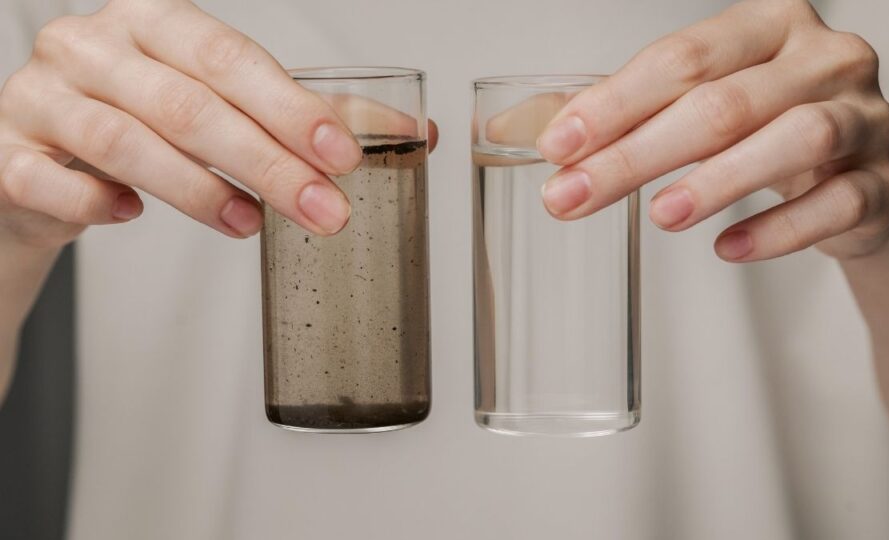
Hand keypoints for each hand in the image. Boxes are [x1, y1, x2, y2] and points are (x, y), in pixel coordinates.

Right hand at [0, 0, 434, 249]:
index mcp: (152, 21)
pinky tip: (131, 215)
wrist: (39, 160)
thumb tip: (415, 132)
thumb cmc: (141, 123)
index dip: (290, 108)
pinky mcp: (5, 151)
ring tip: (252, 226)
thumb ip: (308, 118)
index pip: (230, 58)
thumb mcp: (221, 106)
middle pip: (188, 104)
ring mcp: (40, 95)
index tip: (343, 158)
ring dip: (199, 191)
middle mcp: (94, 46)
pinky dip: (95, 202)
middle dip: (266, 163)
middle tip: (323, 211)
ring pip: (124, 142)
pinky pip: (47, 179)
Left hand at [537, 0, 888, 261]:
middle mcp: (822, 58)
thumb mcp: (697, 106)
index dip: (615, 103)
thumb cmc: (768, 130)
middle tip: (577, 195)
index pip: (682, 57)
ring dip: (716, 181)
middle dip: (639, 153)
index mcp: (767, 25)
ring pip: (795, 138)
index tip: (559, 146)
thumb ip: (619, 113)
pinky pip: (835, 204)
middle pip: (724, 102)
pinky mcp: (883, 182)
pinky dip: (778, 229)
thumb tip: (517, 127)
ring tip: (660, 216)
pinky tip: (728, 248)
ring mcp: (864, 117)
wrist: (861, 181)